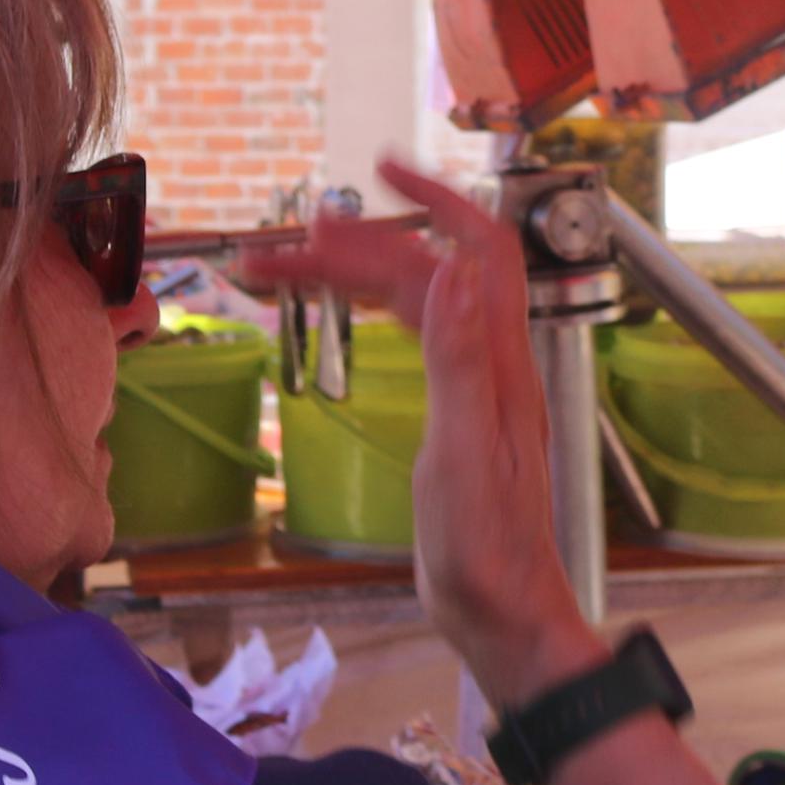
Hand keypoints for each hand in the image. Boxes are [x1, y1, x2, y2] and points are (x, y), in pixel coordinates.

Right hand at [246, 160, 601, 707]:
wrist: (506, 618)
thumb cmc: (487, 554)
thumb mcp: (465, 456)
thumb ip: (463, 360)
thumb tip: (456, 267)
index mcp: (497, 363)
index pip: (474, 249)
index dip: (434, 198)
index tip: (380, 166)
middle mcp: (491, 364)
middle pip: (426, 272)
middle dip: (357, 244)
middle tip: (277, 249)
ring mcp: (476, 391)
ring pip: (415, 304)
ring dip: (354, 277)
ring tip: (284, 270)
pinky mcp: (457, 419)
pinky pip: (415, 340)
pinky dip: (374, 313)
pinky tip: (347, 315)